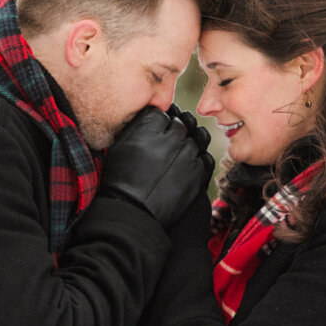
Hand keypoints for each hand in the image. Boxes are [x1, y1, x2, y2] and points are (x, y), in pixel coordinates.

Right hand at [100, 107, 208, 228]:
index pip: (163, 114)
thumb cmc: (121, 179)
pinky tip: (185, 168)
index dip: (160, 123)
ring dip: (189, 145)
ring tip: (176, 157)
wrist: (132, 211)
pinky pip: (205, 158)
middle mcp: (172, 137)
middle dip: (175, 133)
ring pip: (197, 138)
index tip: (156, 133)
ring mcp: (188, 155)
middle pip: (181, 124)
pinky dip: (197, 160)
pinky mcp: (198, 173)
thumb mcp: (121, 144)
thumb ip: (138, 125)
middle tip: (165, 148)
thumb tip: (152, 114)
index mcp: (150, 126)